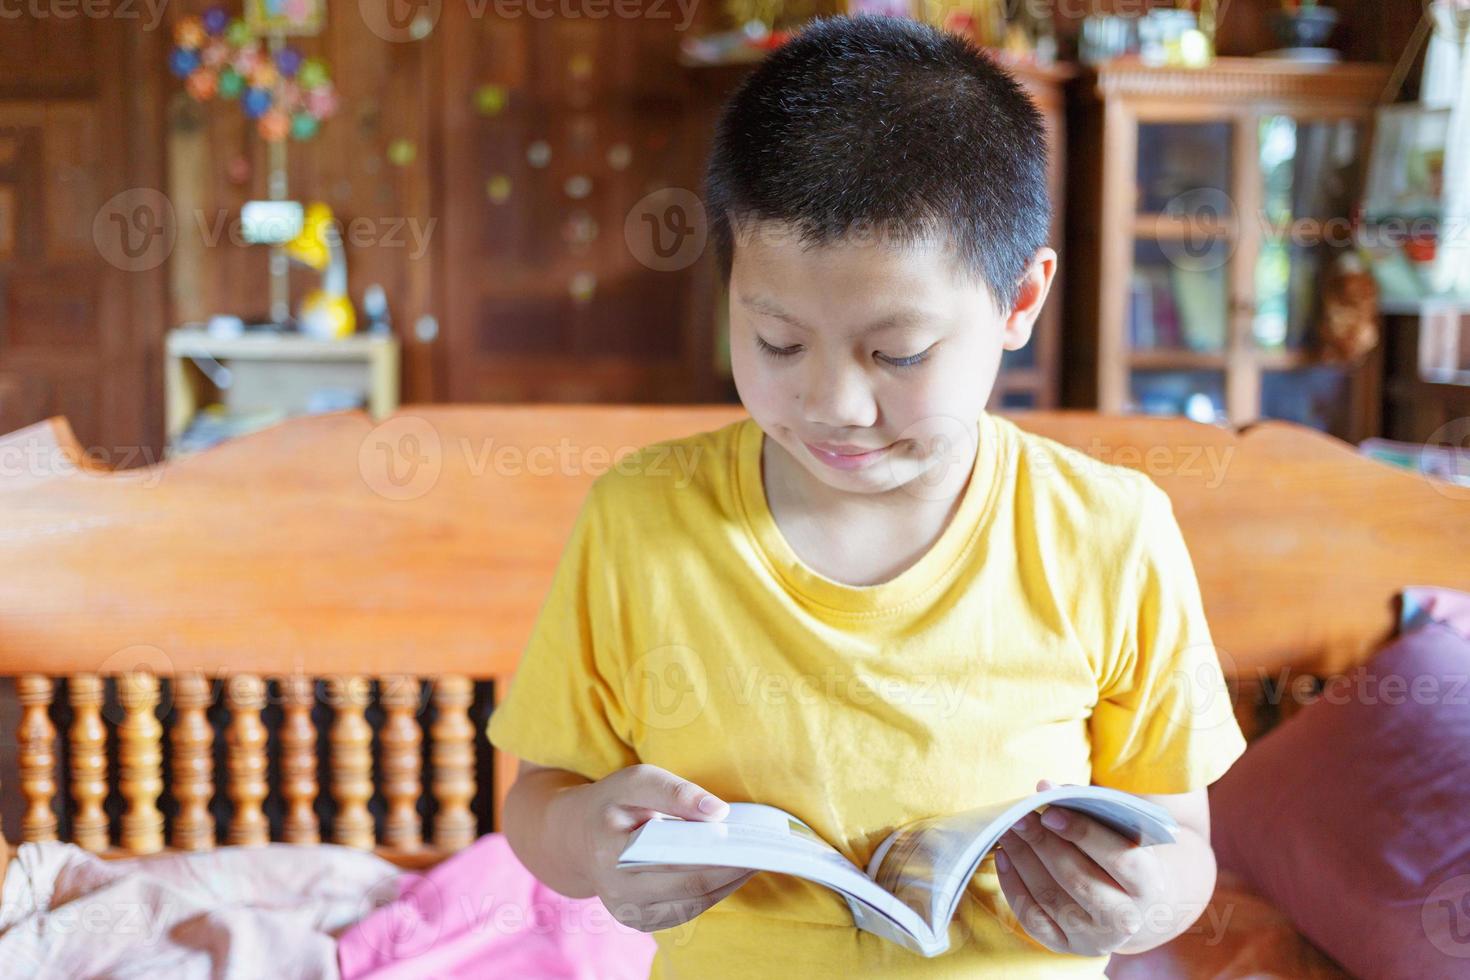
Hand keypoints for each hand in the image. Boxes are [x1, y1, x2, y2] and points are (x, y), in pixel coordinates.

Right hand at [567, 763, 756, 932]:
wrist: (575, 838)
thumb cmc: (610, 803)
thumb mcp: (636, 781)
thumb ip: (676, 792)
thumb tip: (719, 813)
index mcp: (611, 857)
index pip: (679, 865)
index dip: (721, 858)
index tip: (752, 842)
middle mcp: (619, 895)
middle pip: (692, 890)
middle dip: (732, 871)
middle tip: (764, 850)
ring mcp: (630, 914)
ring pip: (694, 905)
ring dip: (727, 883)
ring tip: (753, 857)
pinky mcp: (642, 921)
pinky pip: (687, 910)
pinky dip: (712, 890)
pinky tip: (730, 870)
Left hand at [993, 778, 1170, 956]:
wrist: (1131, 904)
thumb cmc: (1121, 854)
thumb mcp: (1120, 832)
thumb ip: (1090, 807)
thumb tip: (1047, 788)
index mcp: (1148, 885)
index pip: (1119, 858)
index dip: (1083, 833)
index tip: (1049, 811)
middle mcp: (1125, 920)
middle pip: (1078, 879)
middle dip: (1042, 844)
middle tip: (1018, 816)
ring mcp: (1094, 939)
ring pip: (1051, 897)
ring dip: (1022, 859)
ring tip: (1007, 830)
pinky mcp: (1066, 947)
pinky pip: (1032, 918)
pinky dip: (1012, 885)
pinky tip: (1004, 857)